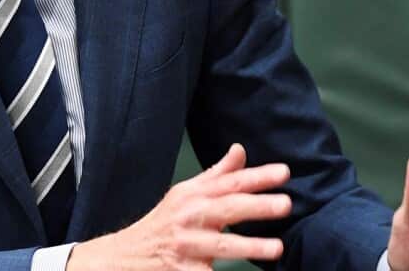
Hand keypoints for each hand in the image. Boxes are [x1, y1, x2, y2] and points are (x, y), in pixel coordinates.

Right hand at [67, 143, 291, 270]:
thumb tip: (240, 150)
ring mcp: (185, 247)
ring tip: (277, 248)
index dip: (257, 176)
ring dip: (249, 246)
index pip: (229, 182)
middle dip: (257, 206)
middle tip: (286, 204)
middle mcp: (188, 217)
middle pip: (227, 209)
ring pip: (221, 246)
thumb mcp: (185, 195)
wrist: (122, 258)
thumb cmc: (163, 225)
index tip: (284, 173)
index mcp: (192, 195)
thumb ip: (216, 175)